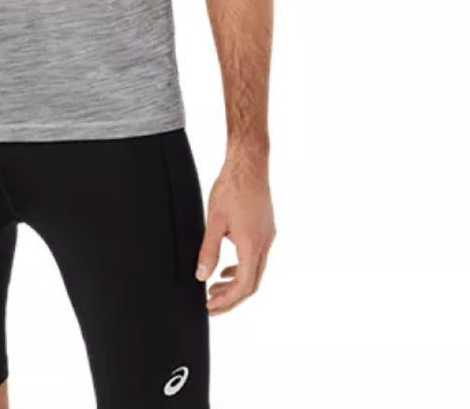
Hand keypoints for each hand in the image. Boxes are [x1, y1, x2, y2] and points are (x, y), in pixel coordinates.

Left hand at [195, 148, 275, 314]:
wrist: (249, 163)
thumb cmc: (231, 188)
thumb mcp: (214, 221)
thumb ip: (208, 250)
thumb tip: (201, 276)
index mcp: (252, 245)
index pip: (243, 286)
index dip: (226, 300)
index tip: (209, 306)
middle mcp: (264, 244)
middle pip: (252, 283)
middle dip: (231, 297)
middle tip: (210, 304)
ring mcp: (268, 236)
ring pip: (256, 271)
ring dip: (236, 283)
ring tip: (215, 287)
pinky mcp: (267, 228)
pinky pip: (257, 257)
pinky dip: (242, 267)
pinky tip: (227, 266)